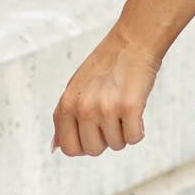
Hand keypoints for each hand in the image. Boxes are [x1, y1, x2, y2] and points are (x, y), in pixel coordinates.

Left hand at [51, 24, 163, 156]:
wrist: (132, 43)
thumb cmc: (105, 67)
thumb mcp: (75, 89)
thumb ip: (64, 118)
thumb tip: (56, 148)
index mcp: (67, 104)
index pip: (70, 148)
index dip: (85, 144)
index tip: (95, 131)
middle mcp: (84, 107)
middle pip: (94, 150)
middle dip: (106, 139)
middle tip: (112, 116)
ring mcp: (106, 108)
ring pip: (117, 145)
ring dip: (124, 132)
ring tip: (123, 108)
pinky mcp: (130, 107)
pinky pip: (134, 138)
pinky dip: (138, 130)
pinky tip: (136, 111)